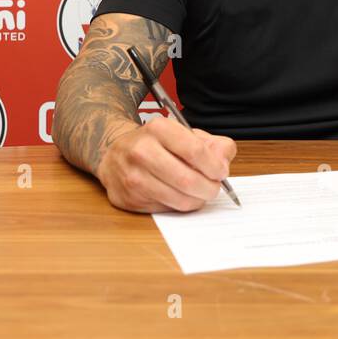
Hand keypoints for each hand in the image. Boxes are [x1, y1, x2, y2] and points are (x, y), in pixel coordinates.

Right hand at [97, 117, 235, 213]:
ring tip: (199, 193)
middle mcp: (142, 151)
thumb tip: (224, 161)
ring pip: (178, 200)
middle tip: (214, 188)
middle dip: (209, 188)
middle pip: (188, 180)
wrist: (114, 155)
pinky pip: (166, 209)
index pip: (195, 151)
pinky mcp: (128, 199)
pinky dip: (179, 206)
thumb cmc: (155, 144)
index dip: (214, 166)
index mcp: (158, 129)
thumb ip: (212, 144)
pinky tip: (178, 195)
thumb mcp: (184, 133)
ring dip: (196, 200)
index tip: (222, 172)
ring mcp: (133, 177)